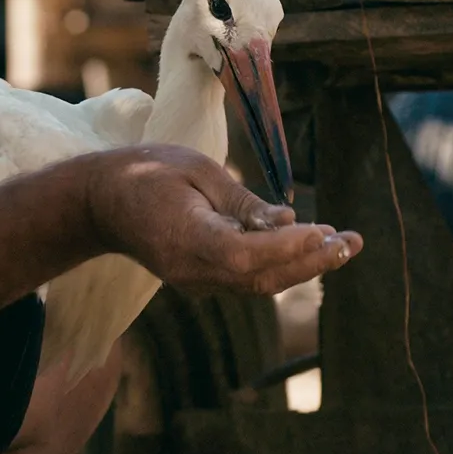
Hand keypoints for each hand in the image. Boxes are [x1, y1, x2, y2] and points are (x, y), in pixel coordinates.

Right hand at [80, 144, 360, 295]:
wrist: (100, 203)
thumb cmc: (145, 172)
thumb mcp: (196, 169)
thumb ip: (242, 201)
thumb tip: (289, 222)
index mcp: (183, 237)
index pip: (244, 254)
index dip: (287, 248)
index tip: (325, 231)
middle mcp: (190, 270)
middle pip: (260, 278)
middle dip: (311, 261)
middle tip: (352, 241)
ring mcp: (193, 280)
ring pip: (259, 283)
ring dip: (303, 265)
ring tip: (343, 244)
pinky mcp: (200, 279)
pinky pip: (247, 278)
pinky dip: (281, 264)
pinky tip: (308, 244)